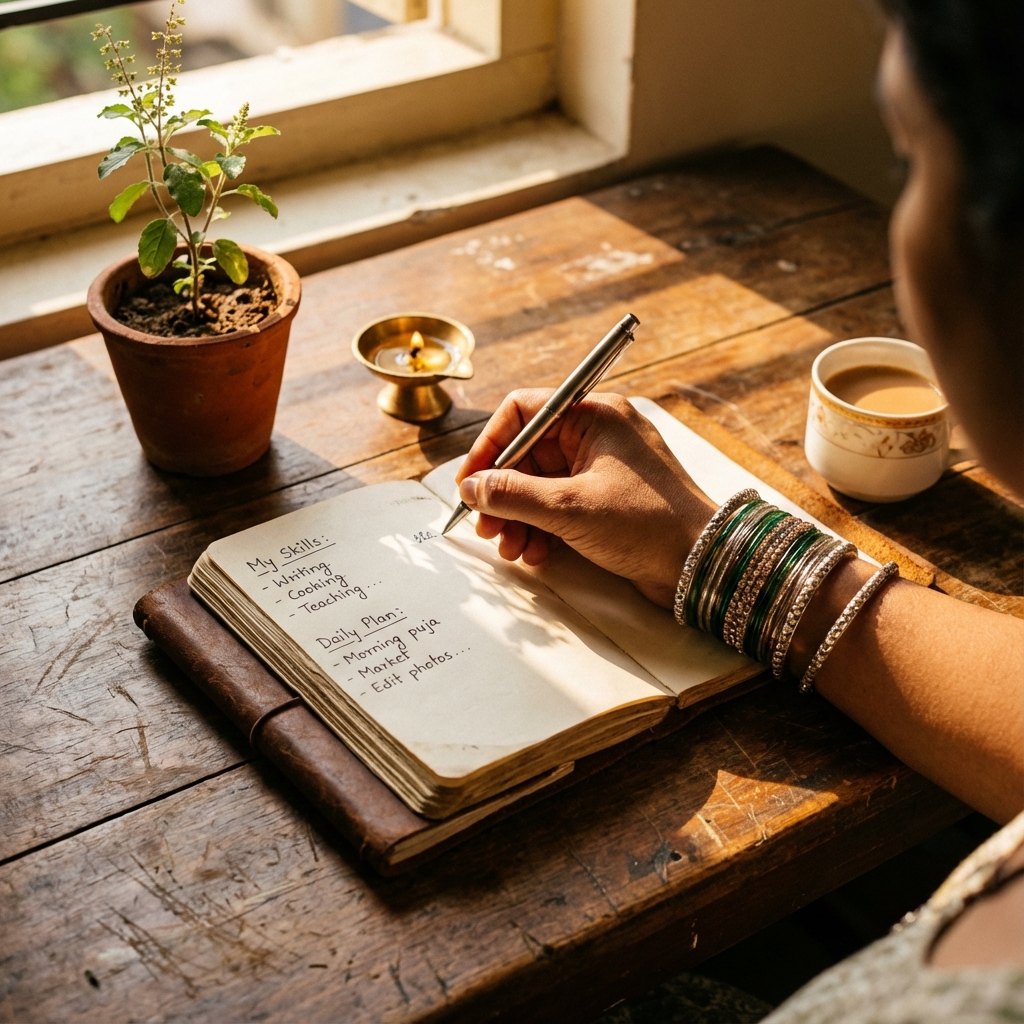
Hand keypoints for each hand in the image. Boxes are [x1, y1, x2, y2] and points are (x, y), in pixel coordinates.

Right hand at [455, 390, 716, 606]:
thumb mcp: (570, 508)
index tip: (469, 483)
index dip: (489, 447)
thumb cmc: (649, 524)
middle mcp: (597, 434)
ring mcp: (602, 468)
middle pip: (527, 453)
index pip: (522, 412)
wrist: (702, 562)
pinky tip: (535, 553)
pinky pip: (559, 504)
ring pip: (540, 484)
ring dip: (518, 516)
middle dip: (502, 494)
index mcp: (594, 416)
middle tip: (486, 527)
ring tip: (510, 548)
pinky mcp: (606, 499)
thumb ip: (513, 495)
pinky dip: (541, 527)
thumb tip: (472, 487)